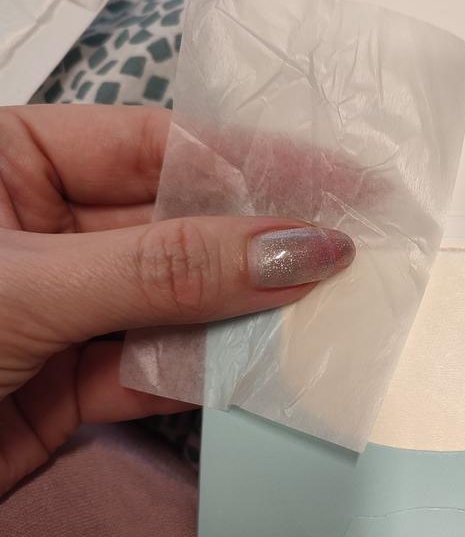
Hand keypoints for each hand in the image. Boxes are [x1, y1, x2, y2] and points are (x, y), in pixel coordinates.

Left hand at [0, 105, 354, 494]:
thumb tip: (299, 246)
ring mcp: (62, 312)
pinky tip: (266, 376)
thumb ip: (167, 267)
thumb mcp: (29, 284)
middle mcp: (42, 229)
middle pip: (178, 227)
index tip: (342, 181)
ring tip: (333, 319)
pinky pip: (159, 374)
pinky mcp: (71, 392)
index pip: (157, 145)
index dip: (256, 161)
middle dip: (262, 246)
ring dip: (248, 319)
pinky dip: (212, 380)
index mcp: (10, 159)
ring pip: (178, 306)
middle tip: (357, 255)